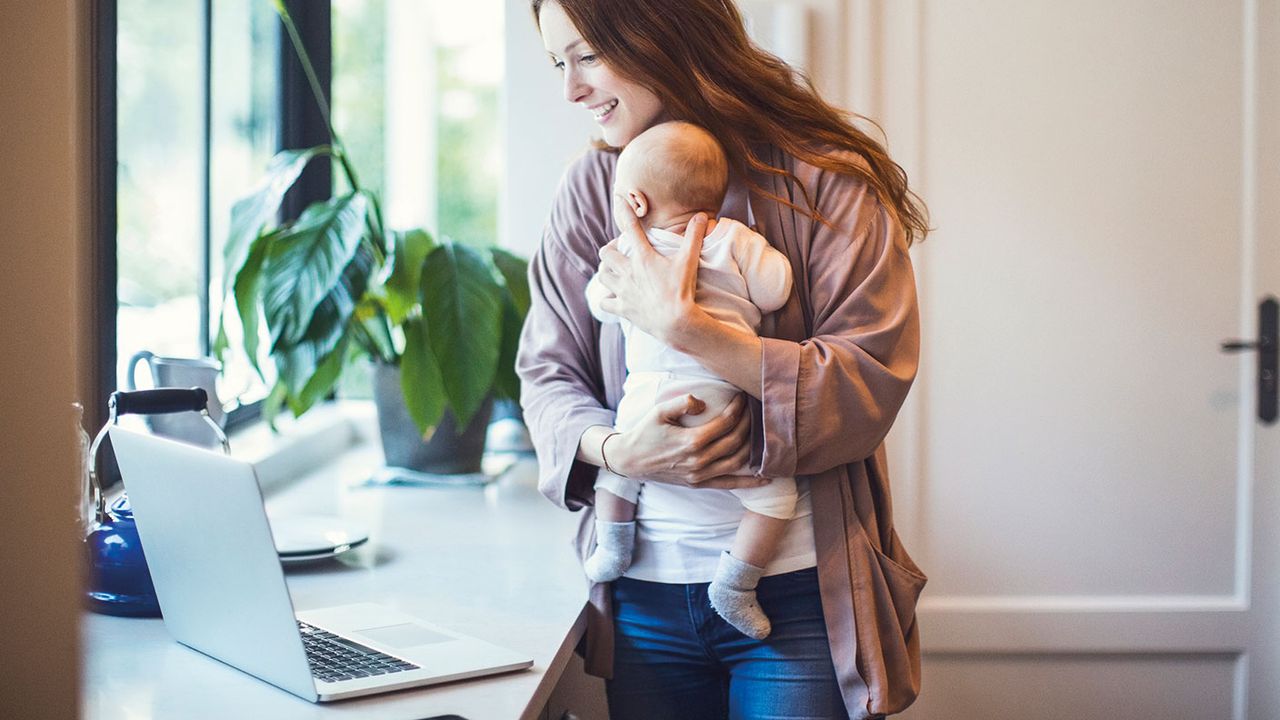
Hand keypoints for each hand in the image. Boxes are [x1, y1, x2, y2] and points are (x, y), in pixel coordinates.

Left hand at [595, 205, 711, 345]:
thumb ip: (693, 237)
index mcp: (643, 257)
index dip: (624, 211)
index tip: (619, 199)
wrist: (676, 322)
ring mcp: (623, 291)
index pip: (630, 228)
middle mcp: (628, 272)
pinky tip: (613, 297)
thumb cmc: (682, 290)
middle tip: (619, 251)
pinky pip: (604, 302)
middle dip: (610, 250)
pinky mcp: (622, 308)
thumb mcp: (689, 262)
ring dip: (607, 271)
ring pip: (603, 275)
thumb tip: (702, 216)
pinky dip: (606, 299)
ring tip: (615, 271)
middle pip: (605, 253)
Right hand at [607, 393, 765, 489]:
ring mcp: (700, 475)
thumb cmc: (644, 433)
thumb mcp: (659, 411)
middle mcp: (699, 461)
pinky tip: (765, 479)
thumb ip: (682, 403)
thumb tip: (703, 402)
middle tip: (753, 410)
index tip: (742, 398)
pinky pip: (729, 484)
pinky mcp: (699, 483)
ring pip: (736, 461)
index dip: (738, 409)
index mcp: (691, 441)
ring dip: (751, 446)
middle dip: (748, 423)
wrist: (629, 460)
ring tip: (758, 431)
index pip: (725, 423)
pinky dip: (748, 483)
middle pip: (735, 441)